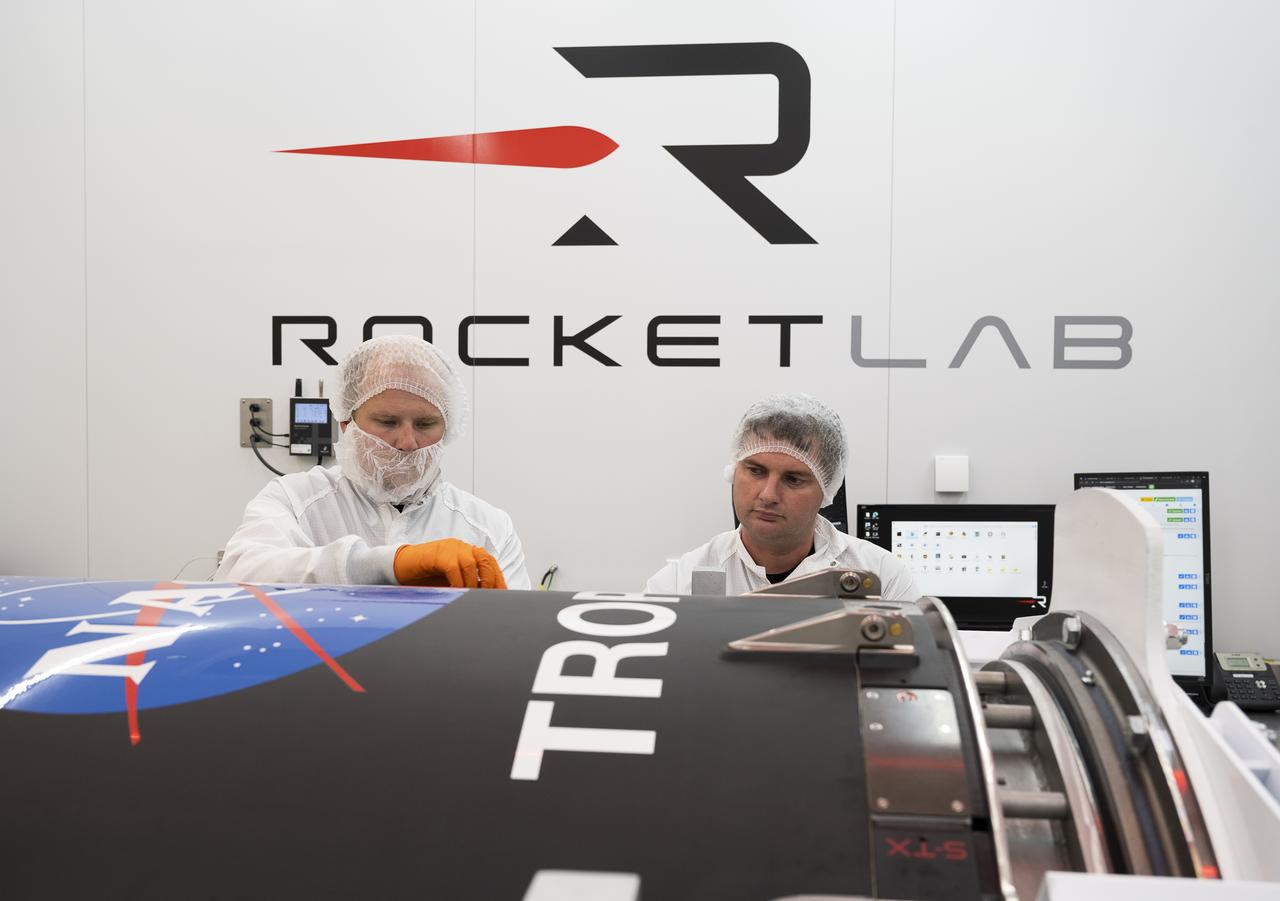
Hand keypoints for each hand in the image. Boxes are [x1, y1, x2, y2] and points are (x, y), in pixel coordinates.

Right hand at [393, 539, 507, 588]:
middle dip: (491, 579)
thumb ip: (468, 584)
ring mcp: (450, 548)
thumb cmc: (427, 576)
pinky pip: (453, 568)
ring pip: (471, 564)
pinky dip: (458, 582)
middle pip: (485, 559)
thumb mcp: (451, 580)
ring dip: (474, 583)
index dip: (498, 578)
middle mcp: (462, 547)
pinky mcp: (438, 554)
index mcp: (467, 552)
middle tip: (489, 596)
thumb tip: (487, 599)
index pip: (490, 562)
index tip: (503, 594)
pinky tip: (456, 592)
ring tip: (472, 597)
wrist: (401, 567)